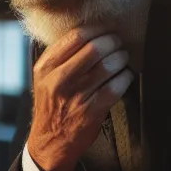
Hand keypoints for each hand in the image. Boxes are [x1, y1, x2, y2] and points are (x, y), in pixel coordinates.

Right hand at [25, 27, 133, 170]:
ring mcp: (76, 96)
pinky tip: (124, 76)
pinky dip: (125, 77)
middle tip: (117, 43)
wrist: (50, 141)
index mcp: (45, 68)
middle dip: (112, 42)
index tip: (106, 29)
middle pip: (95, 48)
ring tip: (121, 59)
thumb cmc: (51, 105)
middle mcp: (59, 81)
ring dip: (121, 58)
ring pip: (108, 65)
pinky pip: (117, 86)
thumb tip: (89, 32)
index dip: (97, 29)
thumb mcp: (44, 78)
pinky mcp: (92, 111)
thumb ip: (60, 57)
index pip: (75, 37)